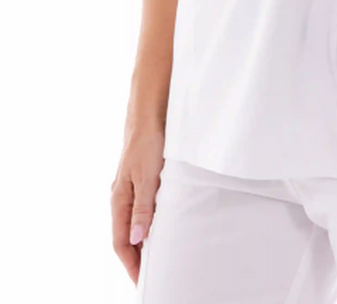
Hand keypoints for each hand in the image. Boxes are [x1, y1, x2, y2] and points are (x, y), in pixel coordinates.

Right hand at [110, 126, 164, 284]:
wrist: (149, 113)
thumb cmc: (147, 142)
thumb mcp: (148, 178)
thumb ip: (142, 208)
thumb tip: (136, 240)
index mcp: (119, 199)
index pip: (120, 242)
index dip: (130, 263)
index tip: (140, 281)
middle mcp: (121, 196)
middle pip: (125, 236)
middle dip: (135, 258)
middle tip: (150, 275)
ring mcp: (129, 188)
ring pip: (133, 222)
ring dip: (142, 241)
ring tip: (155, 257)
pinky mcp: (140, 179)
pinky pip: (140, 208)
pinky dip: (147, 223)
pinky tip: (158, 225)